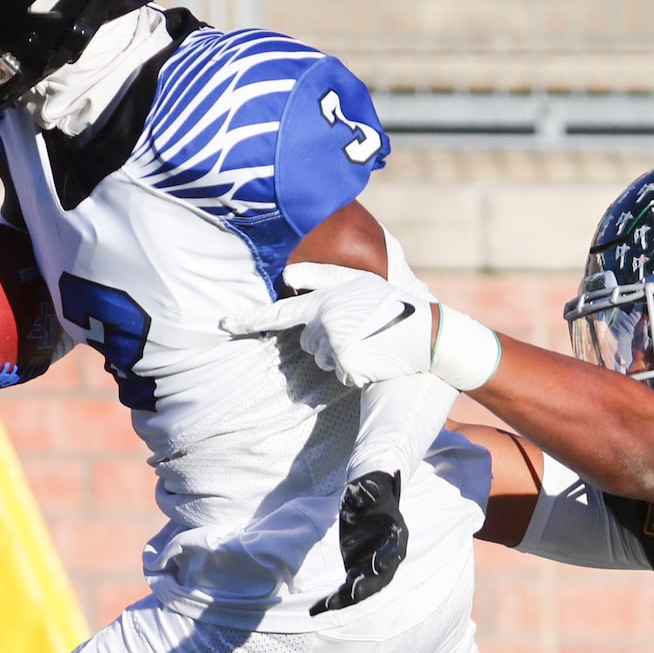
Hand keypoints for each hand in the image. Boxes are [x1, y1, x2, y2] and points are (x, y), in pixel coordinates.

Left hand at [224, 263, 436, 386]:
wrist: (430, 332)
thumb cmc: (395, 304)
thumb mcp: (360, 283)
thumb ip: (322, 278)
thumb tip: (287, 279)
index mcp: (325, 300)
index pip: (279, 313)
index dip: (248, 319)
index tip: (223, 323)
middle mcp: (325, 321)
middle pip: (307, 342)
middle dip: (329, 340)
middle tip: (361, 330)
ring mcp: (335, 344)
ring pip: (322, 359)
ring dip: (342, 355)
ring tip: (370, 341)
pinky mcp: (347, 364)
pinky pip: (339, 374)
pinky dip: (354, 371)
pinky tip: (375, 358)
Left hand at [313, 469, 407, 613]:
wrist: (371, 498)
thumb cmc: (370, 493)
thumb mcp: (368, 489)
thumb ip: (366, 492)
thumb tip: (361, 489)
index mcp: (397, 535)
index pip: (394, 549)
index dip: (387, 557)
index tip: (378, 565)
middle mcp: (389, 556)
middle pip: (379, 577)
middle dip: (363, 587)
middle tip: (348, 595)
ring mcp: (373, 566)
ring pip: (362, 588)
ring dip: (344, 599)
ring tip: (323, 606)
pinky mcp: (359, 570)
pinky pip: (348, 589)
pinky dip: (335, 598)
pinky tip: (317, 607)